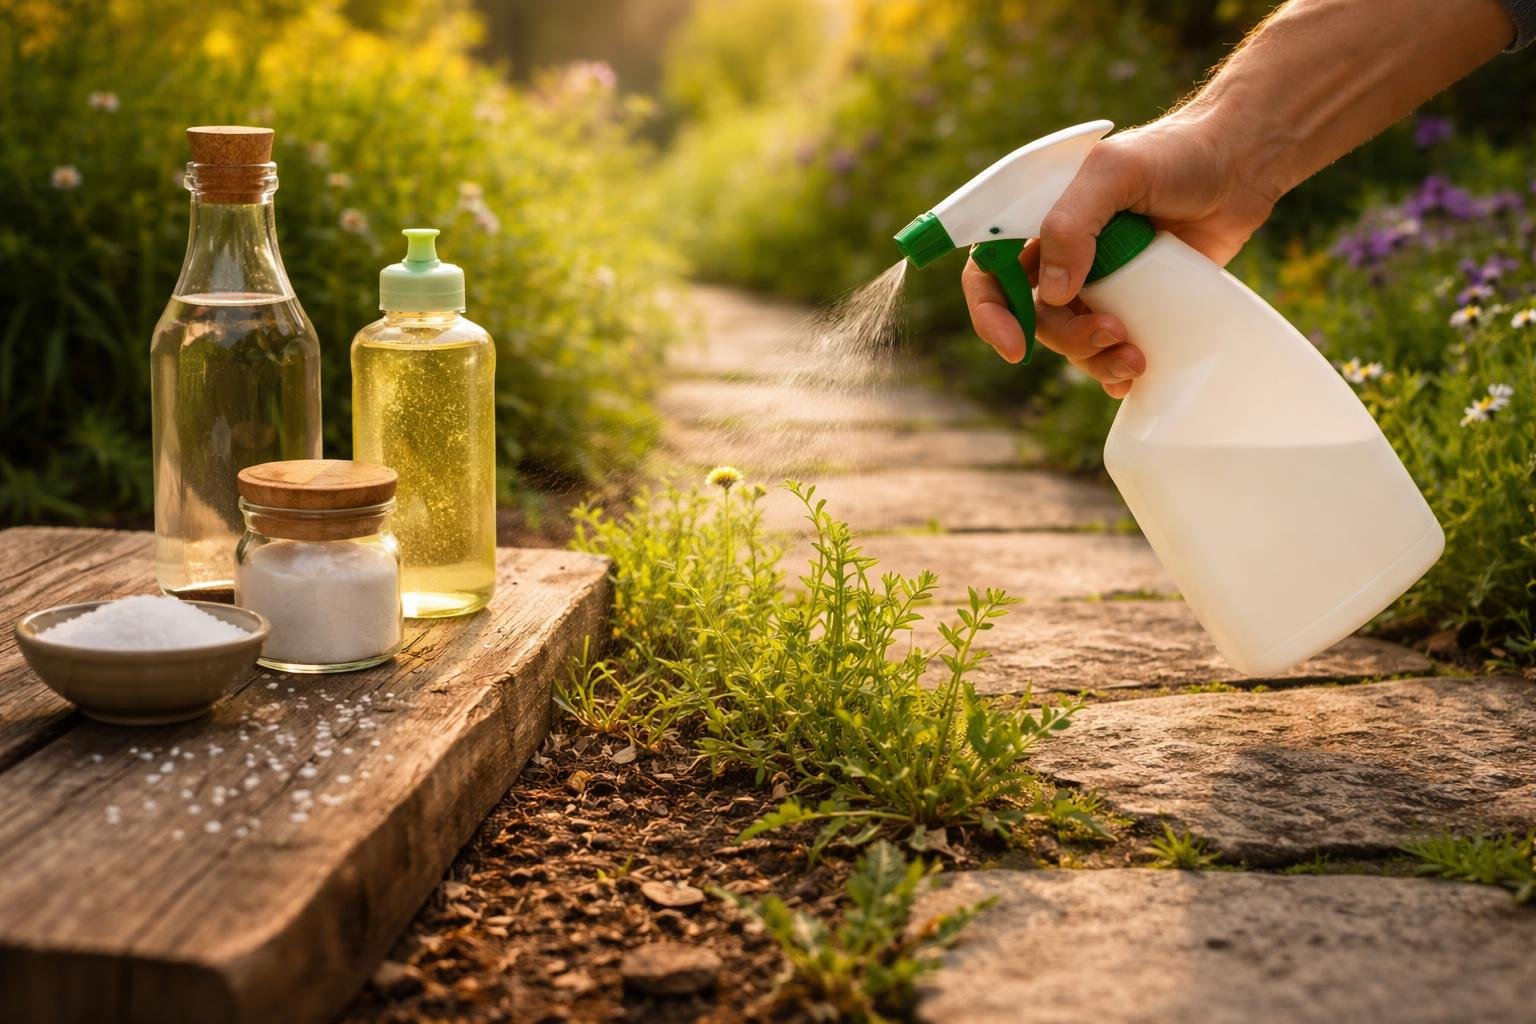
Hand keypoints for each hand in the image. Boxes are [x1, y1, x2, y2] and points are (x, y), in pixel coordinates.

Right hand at [962, 114, 1280, 396]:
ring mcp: (1101, 283)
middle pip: (1036, 317)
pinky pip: (1111, 348)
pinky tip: (1137, 373)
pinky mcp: (1138, 303)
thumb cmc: (1177, 154)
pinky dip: (1115, 370)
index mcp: (1042, 221)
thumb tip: (1052, 293)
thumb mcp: (1115, 173)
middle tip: (1112, 333)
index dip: (992, 312)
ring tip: (1137, 358)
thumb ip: (1073, 224)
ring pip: (1073, 339)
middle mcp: (1064, 255)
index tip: (1016, 347)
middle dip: (1066, 338)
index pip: (991, 271)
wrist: (1243, 165)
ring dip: (1096, 359)